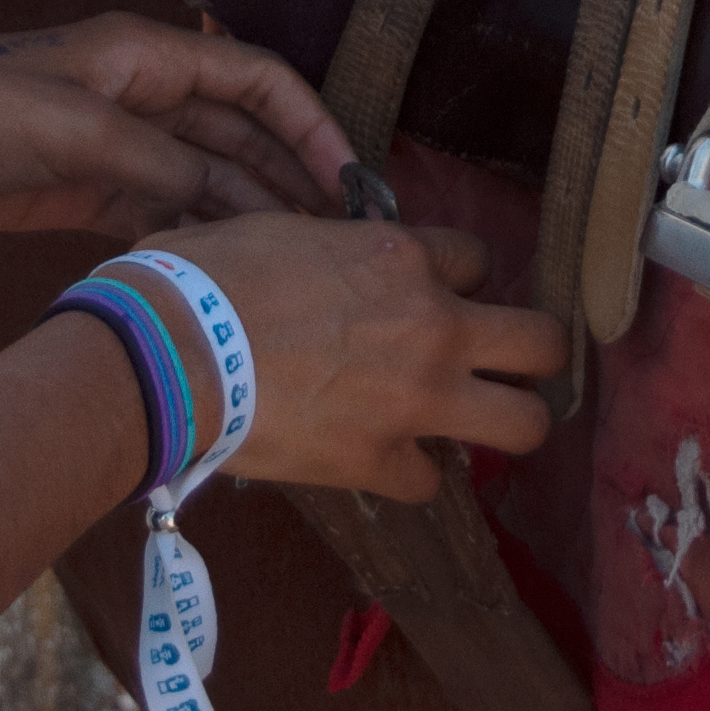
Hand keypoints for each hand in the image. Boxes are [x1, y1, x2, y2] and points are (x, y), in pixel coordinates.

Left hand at [0, 15, 358, 239]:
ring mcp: (110, 144)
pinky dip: (194, 239)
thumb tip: (230, 207)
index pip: (258, 80)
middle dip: (291, 181)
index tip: (350, 181)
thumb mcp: (82, 132)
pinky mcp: (78, 190)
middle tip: (338, 243)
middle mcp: (139, 93)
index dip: (311, 126)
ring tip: (295, 270)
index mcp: (146, 54)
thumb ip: (164, 166)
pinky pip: (159, 213)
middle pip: (239, 135)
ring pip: (204, 179)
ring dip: (248, 216)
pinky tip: (222, 276)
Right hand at [145, 214, 563, 503]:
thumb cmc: (203, 278)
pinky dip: (410, 473)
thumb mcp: (279, 229)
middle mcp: (433, 325)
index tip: (438, 292)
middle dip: (534, 354)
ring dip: (506, 423)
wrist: (169, 357)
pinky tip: (384, 461)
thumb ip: (330, 246)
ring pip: (524, 424)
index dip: (459, 277)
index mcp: (402, 256)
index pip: (479, 257)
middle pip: (540, 342)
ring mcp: (417, 400)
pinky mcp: (382, 462)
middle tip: (506, 364)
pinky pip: (430, 481)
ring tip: (481, 425)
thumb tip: (324, 254)